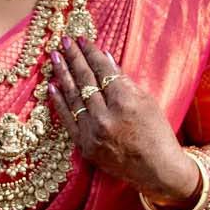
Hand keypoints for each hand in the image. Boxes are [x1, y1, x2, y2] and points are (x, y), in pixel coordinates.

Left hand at [47, 36, 200, 203]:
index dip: (90, 53)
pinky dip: (59, 103)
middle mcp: (106, 116)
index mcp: (125, 102)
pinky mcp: (85, 147)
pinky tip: (52, 86)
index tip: (82, 39)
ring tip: (54, 57)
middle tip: (63, 41)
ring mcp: (93, 133)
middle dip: (74, 58)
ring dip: (62, 75)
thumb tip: (105, 58)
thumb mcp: (147, 102)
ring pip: (73, 98)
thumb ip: (124, 80)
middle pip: (85, 80)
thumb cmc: (157, 133)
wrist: (157, 170)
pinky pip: (68, 120)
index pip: (102, 70)